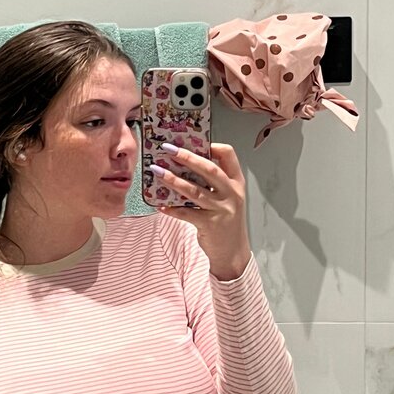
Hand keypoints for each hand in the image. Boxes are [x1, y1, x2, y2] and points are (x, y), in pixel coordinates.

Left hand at [151, 143, 251, 279]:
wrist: (233, 251)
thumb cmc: (226, 221)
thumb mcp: (227, 198)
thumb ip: (214, 183)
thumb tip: (184, 166)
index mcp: (236, 183)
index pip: (229, 155)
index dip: (213, 146)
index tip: (195, 141)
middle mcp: (231, 194)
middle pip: (209, 170)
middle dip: (187, 157)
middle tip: (168, 149)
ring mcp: (221, 209)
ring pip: (194, 191)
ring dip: (173, 180)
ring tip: (157, 171)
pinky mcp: (209, 224)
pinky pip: (186, 213)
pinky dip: (171, 209)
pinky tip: (160, 205)